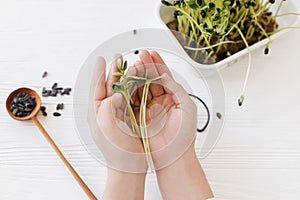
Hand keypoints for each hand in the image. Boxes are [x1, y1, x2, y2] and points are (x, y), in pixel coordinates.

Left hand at [88, 55, 146, 198]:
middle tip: (118, 57)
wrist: (129, 166)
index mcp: (98, 113)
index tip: (101, 59)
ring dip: (126, 77)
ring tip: (130, 65)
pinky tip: (139, 81)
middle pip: (110, 86)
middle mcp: (108, 111)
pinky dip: (136, 88)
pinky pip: (133, 99)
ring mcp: (120, 114)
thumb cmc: (116, 152)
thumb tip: (115, 94)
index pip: (97, 88)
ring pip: (122, 90)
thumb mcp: (106, 128)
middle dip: (114, 71)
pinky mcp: (132, 117)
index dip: (99, 72)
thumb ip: (107, 108)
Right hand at [132, 50, 196, 168]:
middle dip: (146, 66)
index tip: (152, 53)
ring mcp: (148, 108)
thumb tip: (165, 75)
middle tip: (140, 55)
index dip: (158, 64)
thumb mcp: (187, 107)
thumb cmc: (184, 136)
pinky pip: (132, 100)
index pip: (164, 77)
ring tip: (133, 65)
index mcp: (173, 98)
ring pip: (140, 87)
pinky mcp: (138, 116)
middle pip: (151, 79)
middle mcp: (160, 101)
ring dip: (137, 75)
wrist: (173, 156)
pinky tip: (127, 80)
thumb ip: (177, 88)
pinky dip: (129, 89)